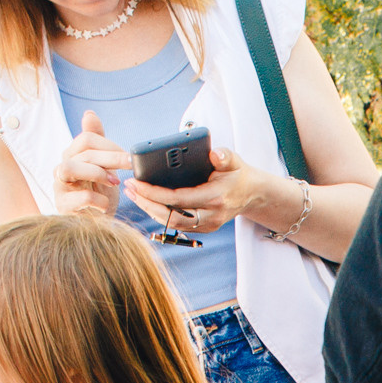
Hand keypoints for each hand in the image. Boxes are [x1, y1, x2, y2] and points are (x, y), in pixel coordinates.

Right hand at [52, 109, 128, 216]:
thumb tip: (89, 114)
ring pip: (70, 167)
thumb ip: (98, 143)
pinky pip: (77, 197)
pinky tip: (105, 204)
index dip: (109, 145)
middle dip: (111, 157)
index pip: (86, 139)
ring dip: (96, 172)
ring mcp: (60, 187)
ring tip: (114, 182)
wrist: (95, 226)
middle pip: (83, 152)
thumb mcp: (103, 167)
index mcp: (72, 156)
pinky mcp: (62, 206)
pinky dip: (96, 199)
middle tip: (130, 165)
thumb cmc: (98, 195)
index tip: (128, 157)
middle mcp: (62, 168)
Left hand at [125, 145, 287, 237]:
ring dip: (150, 210)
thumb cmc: (237, 174)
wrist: (252, 194)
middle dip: (147, 204)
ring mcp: (207, 225)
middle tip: (129, 189)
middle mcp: (211, 216)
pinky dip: (160, 214)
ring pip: (172, 224)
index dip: (154, 193)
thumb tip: (214, 154)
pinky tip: (147, 202)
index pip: (178, 199)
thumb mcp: (234, 160)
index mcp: (216, 199)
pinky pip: (177, 225)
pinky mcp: (203, 228)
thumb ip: (224, 156)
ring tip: (134, 195)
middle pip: (172, 217)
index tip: (136, 183)